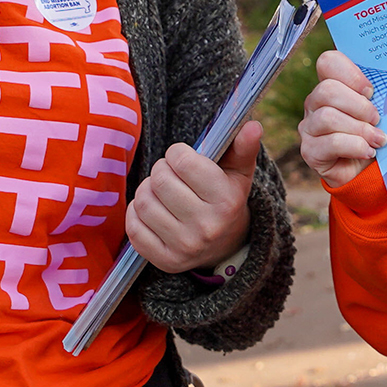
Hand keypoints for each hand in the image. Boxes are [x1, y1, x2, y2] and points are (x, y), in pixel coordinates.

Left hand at [125, 121, 259, 273]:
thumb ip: (243, 147)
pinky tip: (151, 211)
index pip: (183, 162)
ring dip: (146, 190)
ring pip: (143, 202)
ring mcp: (185, 247)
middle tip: (170, 174)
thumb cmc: (226, 199)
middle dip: (161, 170)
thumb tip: (252, 125)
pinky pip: (134, 228)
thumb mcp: (238, 174)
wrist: (225, 246)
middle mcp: (207, 227)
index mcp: (226, 201)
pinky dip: (136, 214)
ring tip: (160, 191)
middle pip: (159, 181)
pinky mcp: (166, 260)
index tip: (182, 158)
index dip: (177, 153)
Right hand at [299, 50, 385, 187]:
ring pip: (328, 117)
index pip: (328, 62)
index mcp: (331, 86)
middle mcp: (314, 103)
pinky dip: (356, 146)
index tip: (370, 91)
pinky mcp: (309, 150)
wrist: (366, 172)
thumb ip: (377, 96)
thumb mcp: (377, 111)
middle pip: (327, 90)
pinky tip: (368, 151)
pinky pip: (332, 142)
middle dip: (359, 106)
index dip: (351, 73)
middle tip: (376, 119)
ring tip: (377, 139)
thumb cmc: (372, 136)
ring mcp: (309, 127)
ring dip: (360, 129)